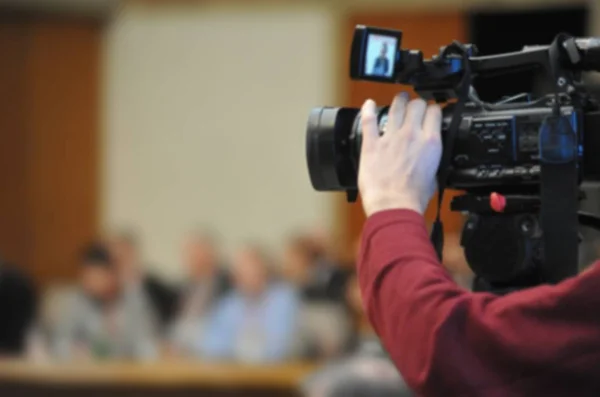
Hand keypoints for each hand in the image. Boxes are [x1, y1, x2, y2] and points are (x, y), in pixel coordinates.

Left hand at [358, 92, 442, 216]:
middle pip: (416, 105)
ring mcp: (390, 138)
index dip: (433, 109)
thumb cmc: (412, 198)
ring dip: (399, 100)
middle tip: (415, 106)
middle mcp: (411, 135)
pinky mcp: (371, 144)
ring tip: (400, 98)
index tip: (432, 111)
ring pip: (396, 107)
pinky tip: (369, 104)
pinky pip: (369, 120)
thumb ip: (431, 163)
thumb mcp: (434, 178)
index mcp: (429, 143)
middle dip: (417, 103)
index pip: (434, 112)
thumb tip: (430, 162)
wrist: (394, 206)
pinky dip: (368, 109)